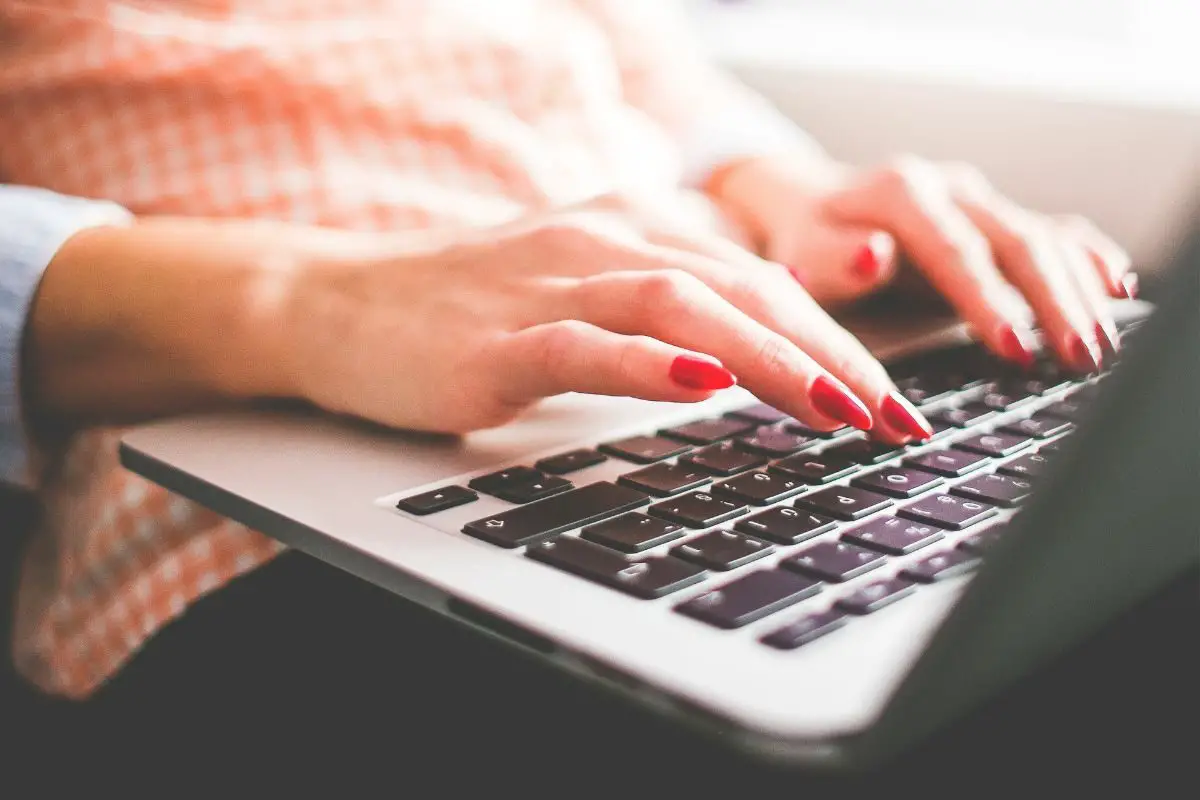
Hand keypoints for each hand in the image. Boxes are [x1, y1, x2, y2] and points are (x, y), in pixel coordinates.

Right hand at [276, 195, 934, 443]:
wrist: (339, 303)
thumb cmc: (470, 310)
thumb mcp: (583, 296)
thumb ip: (663, 313)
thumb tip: (748, 360)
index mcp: (634, 229)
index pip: (760, 280)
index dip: (838, 338)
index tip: (892, 400)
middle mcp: (604, 240)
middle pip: (743, 286)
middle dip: (831, 354)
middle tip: (893, 417)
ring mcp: (549, 284)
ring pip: (681, 304)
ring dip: (767, 358)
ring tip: (834, 407)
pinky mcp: (498, 337)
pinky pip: (585, 343)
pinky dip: (647, 361)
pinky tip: (700, 382)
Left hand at [708, 155, 1135, 371]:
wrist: (805, 199)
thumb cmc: (801, 237)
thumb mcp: (798, 250)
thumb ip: (831, 259)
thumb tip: (873, 256)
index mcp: (901, 194)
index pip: (955, 250)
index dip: (987, 300)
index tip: (1013, 347)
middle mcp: (949, 189)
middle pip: (1015, 241)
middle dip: (1051, 301)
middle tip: (1078, 356)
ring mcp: (977, 200)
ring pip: (1043, 238)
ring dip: (1076, 292)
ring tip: (1097, 347)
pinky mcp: (993, 216)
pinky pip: (1052, 231)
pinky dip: (1085, 258)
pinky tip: (1116, 287)